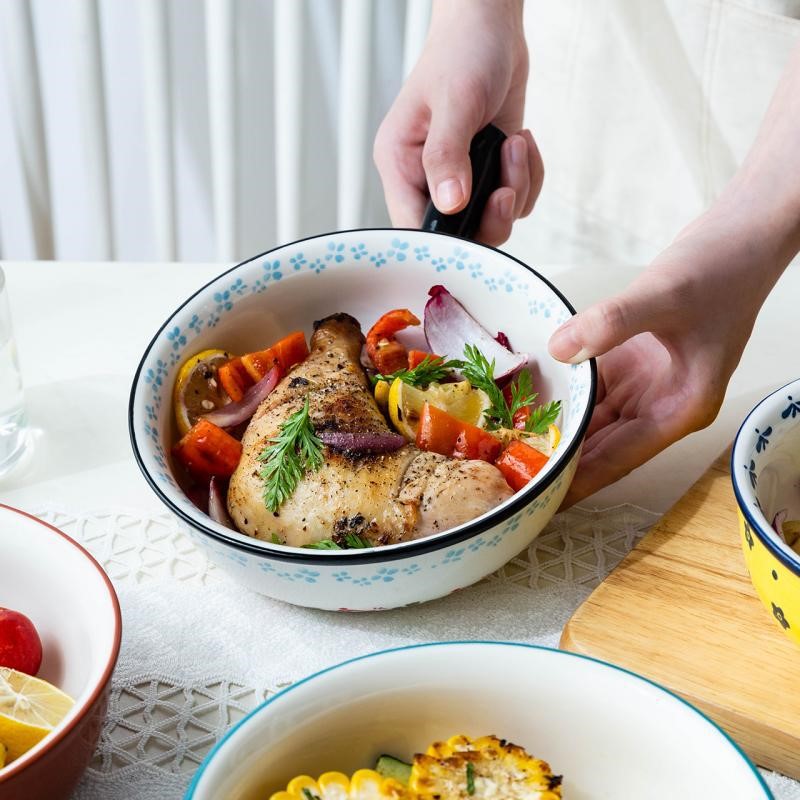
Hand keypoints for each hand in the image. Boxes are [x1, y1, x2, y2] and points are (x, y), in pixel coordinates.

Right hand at [373, 0, 542, 244]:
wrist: (492, 26)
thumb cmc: (462, 52)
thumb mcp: (454, 102)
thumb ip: (447, 155)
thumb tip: (451, 203)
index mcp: (401, 166)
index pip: (414, 228)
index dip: (445, 241)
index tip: (476, 223)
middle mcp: (427, 179)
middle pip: (457, 235)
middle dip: (492, 215)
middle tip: (507, 184)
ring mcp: (460, 179)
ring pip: (491, 221)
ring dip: (516, 189)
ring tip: (514, 144)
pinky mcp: (488, 173)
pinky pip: (514, 201)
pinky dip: (528, 179)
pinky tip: (521, 142)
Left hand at [549, 40, 799, 505]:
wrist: (739, 234)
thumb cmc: (719, 269)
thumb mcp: (665, 295)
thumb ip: (614, 322)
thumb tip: (561, 349)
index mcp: (679, 409)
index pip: (617, 459)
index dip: (577, 482)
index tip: (538, 500)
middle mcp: (661, 406)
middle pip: (600, 448)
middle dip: (558, 464)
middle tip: (508, 478)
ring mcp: (645, 385)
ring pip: (592, 421)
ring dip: (555, 432)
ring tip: (506, 450)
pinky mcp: (630, 362)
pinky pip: (588, 389)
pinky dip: (561, 397)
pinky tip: (526, 403)